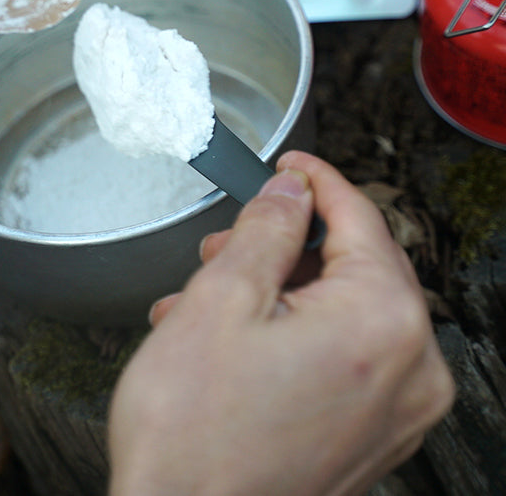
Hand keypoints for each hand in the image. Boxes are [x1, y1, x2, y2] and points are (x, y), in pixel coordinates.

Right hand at [108, 151, 454, 495]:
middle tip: (228, 241)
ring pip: (343, 310)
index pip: (360, 219)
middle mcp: (411, 372)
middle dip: (287, 243)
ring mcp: (396, 412)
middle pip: (356, 265)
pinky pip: (344, 356)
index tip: (288, 166)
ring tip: (210, 297)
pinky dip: (294, 332)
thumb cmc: (192, 430)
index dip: (316, 180)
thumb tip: (291, 193)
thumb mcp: (222, 297)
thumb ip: (267, 229)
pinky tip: (233, 338)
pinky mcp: (372, 437)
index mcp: (383, 324)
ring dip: (280, 290)